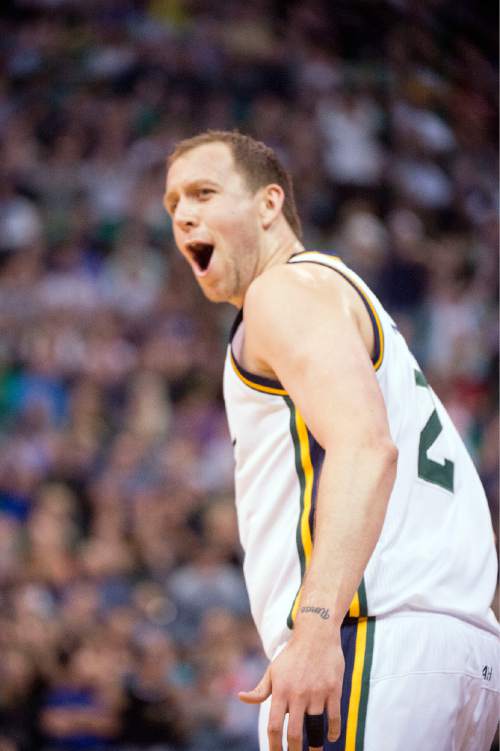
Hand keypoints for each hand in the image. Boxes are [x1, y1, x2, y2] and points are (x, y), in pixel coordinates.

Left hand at [238, 631, 343, 750]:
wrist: (316, 633)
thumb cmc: (292, 654)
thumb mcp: (273, 670)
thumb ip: (260, 689)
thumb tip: (242, 697)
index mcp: (280, 690)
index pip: (273, 725)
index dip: (273, 746)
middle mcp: (298, 693)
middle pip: (294, 732)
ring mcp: (316, 692)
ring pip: (315, 727)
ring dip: (315, 745)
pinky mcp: (333, 689)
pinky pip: (334, 718)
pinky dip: (333, 731)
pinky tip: (330, 737)